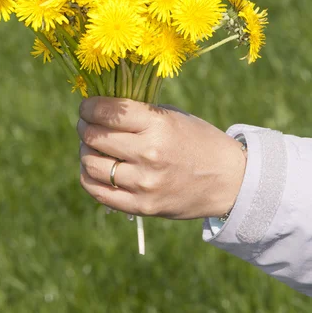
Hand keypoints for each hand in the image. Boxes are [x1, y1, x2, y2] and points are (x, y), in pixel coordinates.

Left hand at [77, 97, 246, 219]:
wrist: (229, 180)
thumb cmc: (197, 139)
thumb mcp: (171, 116)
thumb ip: (137, 113)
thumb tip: (97, 108)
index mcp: (158, 125)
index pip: (107, 111)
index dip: (88, 106)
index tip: (86, 106)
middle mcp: (149, 153)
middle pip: (94, 137)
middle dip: (84, 126)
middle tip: (86, 123)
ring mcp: (144, 183)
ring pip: (91, 164)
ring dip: (85, 151)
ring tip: (90, 146)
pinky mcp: (142, 206)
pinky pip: (99, 192)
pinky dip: (88, 177)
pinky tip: (93, 168)